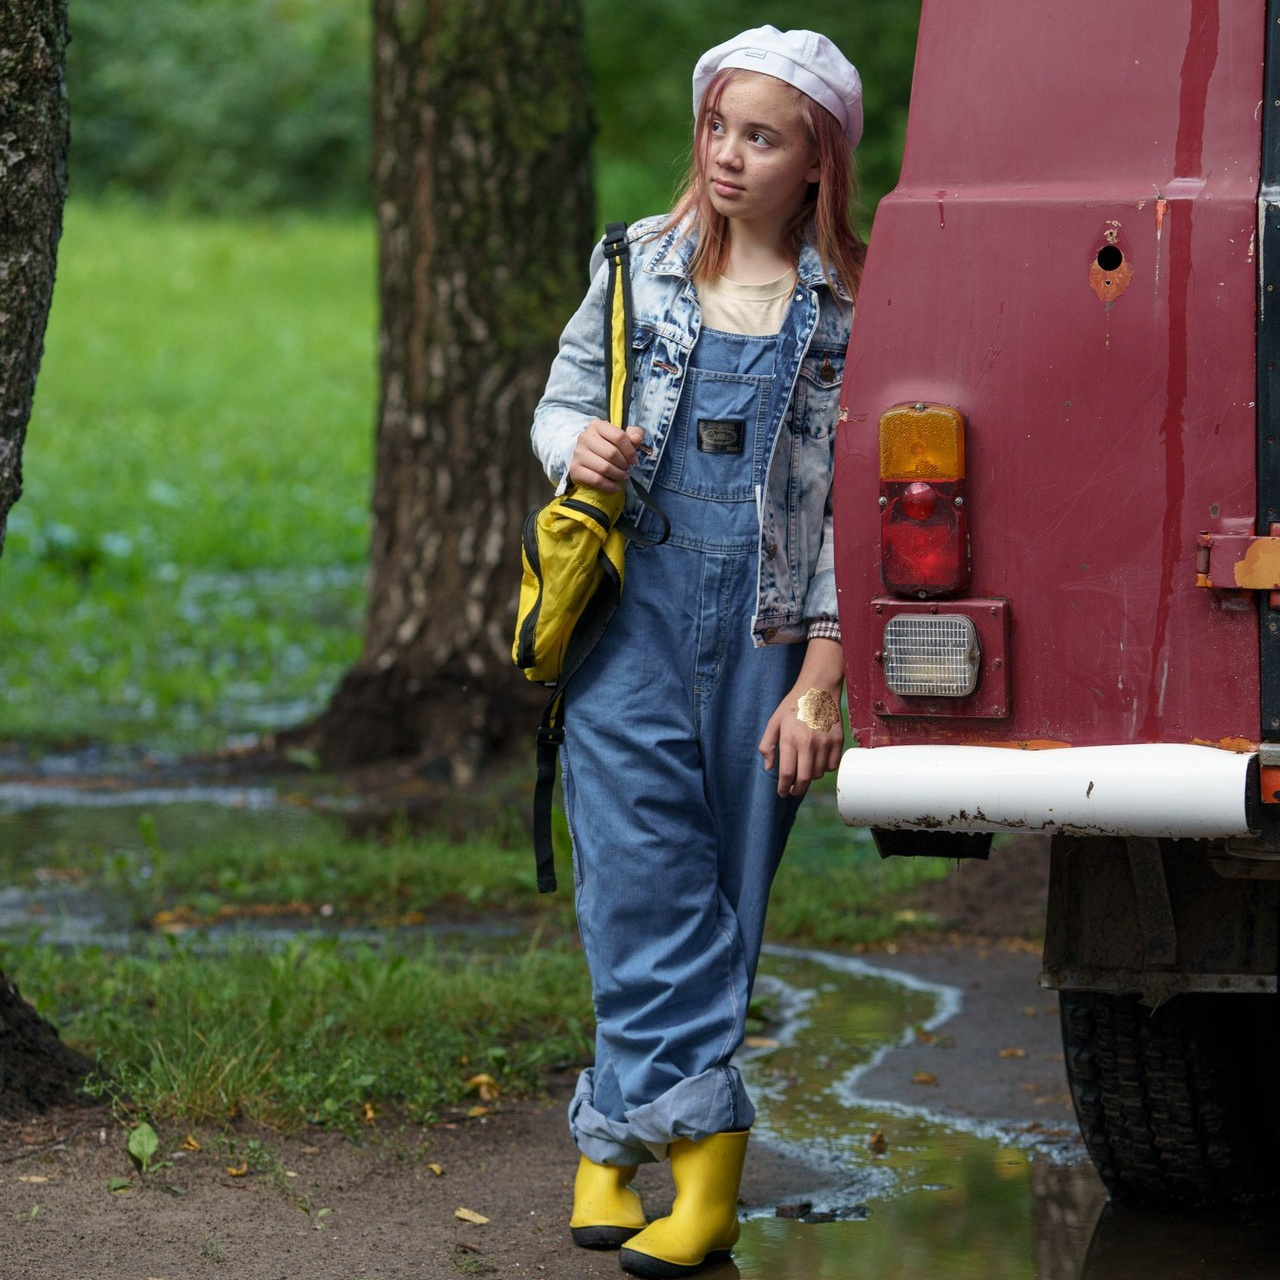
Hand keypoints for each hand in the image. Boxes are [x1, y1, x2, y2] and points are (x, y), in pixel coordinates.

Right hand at [568, 420, 645, 490]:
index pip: (619, 436)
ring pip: (604, 468)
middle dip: (624, 464)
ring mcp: (578, 453)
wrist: (584, 458)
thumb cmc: (606, 446)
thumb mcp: (621, 437)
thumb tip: (637, 439)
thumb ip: (634, 434)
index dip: (630, 451)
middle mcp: (585, 437)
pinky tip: (615, 487)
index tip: (634, 460)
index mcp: (597, 426)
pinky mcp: (575, 469)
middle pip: (612, 453)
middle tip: (627, 469)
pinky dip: (609, 486)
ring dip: (618, 475)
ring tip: (623, 476)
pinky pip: (596, 480)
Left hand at [758, 639, 844, 796]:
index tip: (782, 793)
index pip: (787, 773)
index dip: (783, 788)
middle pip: (805, 779)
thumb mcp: (774, 722)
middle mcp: (809, 743)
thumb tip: (769, 768)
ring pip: (818, 774)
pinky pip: (832, 766)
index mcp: (790, 739)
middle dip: (797, 789)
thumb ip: (767, 745)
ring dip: (810, 777)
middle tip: (793, 790)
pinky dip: (824, 768)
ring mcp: (826, 743)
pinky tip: (817, 760)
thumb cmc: (793, 705)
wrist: (819, 690)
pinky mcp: (838, 742)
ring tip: (804, 768)